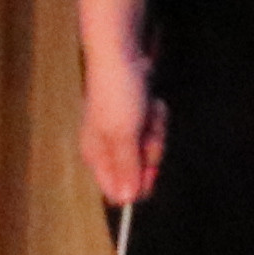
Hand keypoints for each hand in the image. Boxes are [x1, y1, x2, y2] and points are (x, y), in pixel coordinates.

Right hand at [78, 36, 165, 208]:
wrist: (123, 53)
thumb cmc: (116, 93)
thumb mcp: (122, 135)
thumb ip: (125, 169)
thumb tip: (125, 200)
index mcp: (96, 157)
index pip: (118, 191)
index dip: (139, 184)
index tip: (149, 167)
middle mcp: (109, 148)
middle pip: (141, 171)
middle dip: (150, 149)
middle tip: (145, 129)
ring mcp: (125, 132)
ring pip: (151, 149)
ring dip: (155, 130)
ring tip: (146, 110)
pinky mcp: (137, 119)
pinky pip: (155, 130)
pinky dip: (157, 116)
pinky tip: (150, 102)